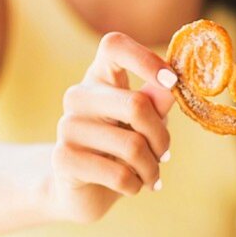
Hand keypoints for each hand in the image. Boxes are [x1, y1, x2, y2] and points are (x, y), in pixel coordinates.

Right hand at [48, 31, 176, 223]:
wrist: (84, 191)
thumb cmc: (121, 150)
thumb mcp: (144, 124)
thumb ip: (157, 103)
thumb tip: (171, 86)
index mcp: (100, 77)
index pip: (114, 45)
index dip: (146, 59)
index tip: (171, 82)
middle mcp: (78, 96)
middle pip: (136, 105)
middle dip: (162, 138)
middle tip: (165, 155)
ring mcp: (66, 126)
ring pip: (132, 145)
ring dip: (151, 168)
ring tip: (151, 176)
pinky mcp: (63, 158)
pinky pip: (118, 174)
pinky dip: (136, 185)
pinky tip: (132, 187)